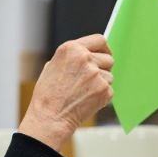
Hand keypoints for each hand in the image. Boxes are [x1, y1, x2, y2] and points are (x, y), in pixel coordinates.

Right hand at [18, 34, 113, 151]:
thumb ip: (71, 57)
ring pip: (110, 75)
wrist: (50, 117)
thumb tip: (86, 55)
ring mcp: (95, 74)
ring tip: (83, 91)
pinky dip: (101, 95)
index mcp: (71, 49)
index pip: (99, 40)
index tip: (104, 54)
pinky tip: (86, 99)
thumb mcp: (52, 66)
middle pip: (108, 58)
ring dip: (101, 83)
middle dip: (102, 68)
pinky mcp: (103, 89)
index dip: (103, 48)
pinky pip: (110, 89)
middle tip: (90, 79)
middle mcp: (85, 58)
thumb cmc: (47, 95)